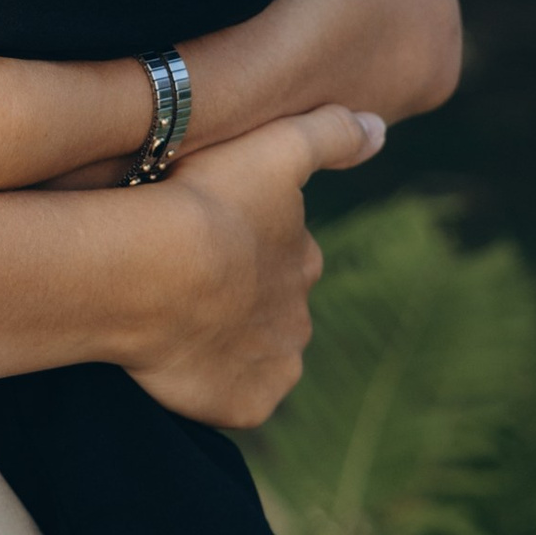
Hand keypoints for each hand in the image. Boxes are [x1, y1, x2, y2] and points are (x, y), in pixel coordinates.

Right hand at [120, 105, 384, 429]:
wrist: (154, 267)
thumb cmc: (208, 199)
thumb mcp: (276, 144)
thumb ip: (331, 132)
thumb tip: (381, 129)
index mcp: (303, 259)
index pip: (285, 255)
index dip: (248, 245)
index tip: (209, 233)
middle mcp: (299, 317)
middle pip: (271, 309)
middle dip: (242, 299)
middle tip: (188, 281)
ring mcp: (274, 365)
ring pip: (254, 355)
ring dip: (226, 343)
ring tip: (175, 321)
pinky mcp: (246, 405)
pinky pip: (232, 399)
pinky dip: (211, 387)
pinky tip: (177, 362)